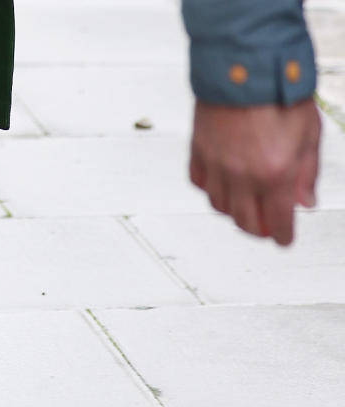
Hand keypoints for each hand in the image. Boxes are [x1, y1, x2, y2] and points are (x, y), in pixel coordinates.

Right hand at [189, 98, 320, 245]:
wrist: (244, 66)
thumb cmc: (277, 91)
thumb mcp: (309, 132)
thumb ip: (306, 172)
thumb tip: (304, 200)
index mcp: (274, 173)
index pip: (277, 221)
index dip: (282, 236)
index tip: (284, 239)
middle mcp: (241, 175)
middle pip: (245, 222)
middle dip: (257, 230)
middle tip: (265, 228)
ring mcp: (216, 166)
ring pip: (220, 207)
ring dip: (234, 212)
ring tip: (245, 207)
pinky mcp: (198, 153)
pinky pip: (200, 185)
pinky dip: (212, 191)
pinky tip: (222, 186)